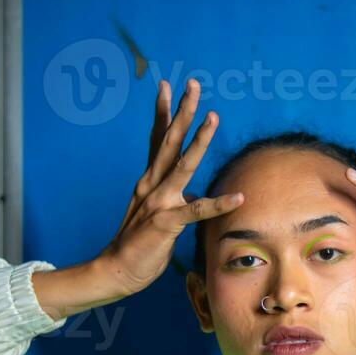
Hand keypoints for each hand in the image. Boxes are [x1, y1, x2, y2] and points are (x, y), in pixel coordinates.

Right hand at [96, 78, 243, 296]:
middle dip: (182, 111)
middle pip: (168, 140)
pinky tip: (238, 197)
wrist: (116, 270)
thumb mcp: (156, 214)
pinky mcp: (166, 223)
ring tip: (214, 118)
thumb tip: (194, 194)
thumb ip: (173, 199)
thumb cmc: (138, 244)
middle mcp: (151, 184)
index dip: (163, 112)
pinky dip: (218, 204)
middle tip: (192, 84)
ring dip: (199, 141)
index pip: (157, 139)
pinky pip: (197, 211)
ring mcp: (158, 202)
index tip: (166, 85)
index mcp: (148, 180)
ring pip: (182, 165)